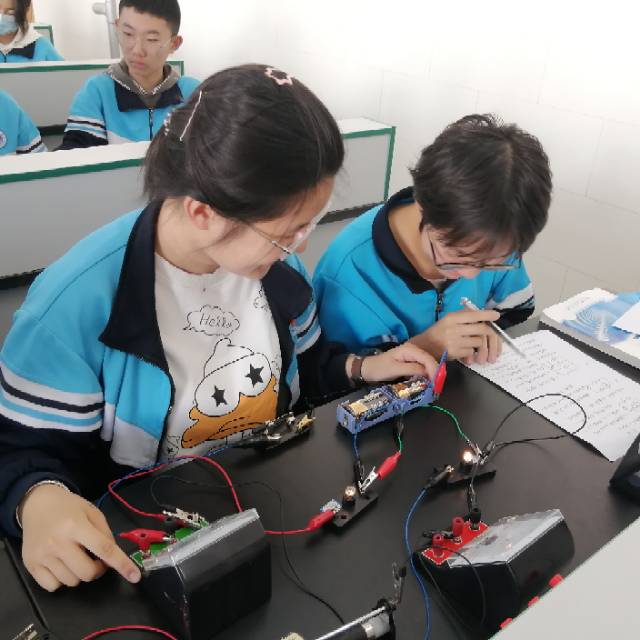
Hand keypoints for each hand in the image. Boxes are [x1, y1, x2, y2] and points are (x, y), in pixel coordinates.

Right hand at [20, 484, 140, 591]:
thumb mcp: (92, 512)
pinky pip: (52, 586)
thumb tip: (112, 558)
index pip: (104, 549)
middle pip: (87, 572)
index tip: (135, 576)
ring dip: (80, 574)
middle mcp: (58, 542)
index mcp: (76, 525)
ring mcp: (42, 555)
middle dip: (98, 569)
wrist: (37, 504)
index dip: (121, 564)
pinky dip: (62, 580)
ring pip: (71, 582)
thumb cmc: (69, 508)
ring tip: (77, 558)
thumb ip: (105, 533)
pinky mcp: (30, 565)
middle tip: (97, 559)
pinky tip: (62, 565)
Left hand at [356, 343, 438, 382]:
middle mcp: (414, 350)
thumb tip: (427, 373)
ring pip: (428, 366)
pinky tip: (427, 385)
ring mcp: (413, 357)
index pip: (428, 359)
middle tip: (436, 389)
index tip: (436, 384)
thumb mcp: (395, 369)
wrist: (368, 369)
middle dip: (435, 374)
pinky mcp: (412, 364)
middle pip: (430, 362)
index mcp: (410, 349)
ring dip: (432, 376)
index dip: (434, 371)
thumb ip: (412, 369)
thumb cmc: (379, 369)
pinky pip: (423, 369)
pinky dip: (426, 377)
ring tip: (434, 388)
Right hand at [410, 309, 502, 363]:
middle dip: (488, 333)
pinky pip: (471, 351)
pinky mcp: (455, 352)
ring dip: (478, 344)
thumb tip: (481, 314)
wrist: (423, 347)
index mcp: (452, 318)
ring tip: (472, 345)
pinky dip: (470, 352)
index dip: (487, 315)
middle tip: (489, 336)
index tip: (496, 315)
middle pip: (481, 329)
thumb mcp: (448, 320)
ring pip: (478, 341)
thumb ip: (463, 316)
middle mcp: (453, 328)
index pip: (474, 315)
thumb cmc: (438, 332)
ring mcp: (454, 341)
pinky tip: (464, 351)